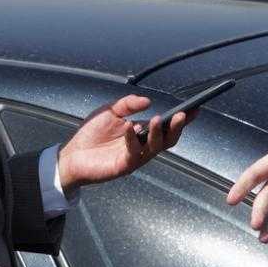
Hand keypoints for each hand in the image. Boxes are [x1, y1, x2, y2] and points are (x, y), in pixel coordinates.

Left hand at [57, 95, 194, 193]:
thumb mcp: (110, 111)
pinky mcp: (125, 166)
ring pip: (156, 148)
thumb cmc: (91, 134)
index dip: (182, 119)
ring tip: (156, 119)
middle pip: (168, 139)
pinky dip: (133, 138)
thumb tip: (148, 101)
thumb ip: (128, 104)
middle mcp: (143, 146)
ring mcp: (136, 157)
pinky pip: (134, 152)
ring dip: (158, 133)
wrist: (72, 155)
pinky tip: (129, 126)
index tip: (195, 109)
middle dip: (177, 128)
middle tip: (182, 115)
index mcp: (142, 132)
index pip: (167, 126)